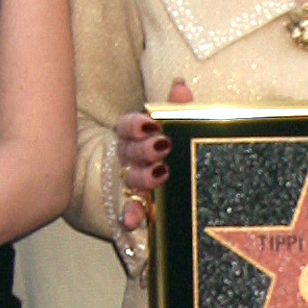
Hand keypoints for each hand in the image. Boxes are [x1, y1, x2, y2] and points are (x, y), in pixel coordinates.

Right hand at [112, 77, 191, 235]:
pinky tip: (130, 221)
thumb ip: (176, 108)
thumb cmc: (167, 146)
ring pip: (132, 177)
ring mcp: (132, 179)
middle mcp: (130, 156)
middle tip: (162, 146)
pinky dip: (131, 214)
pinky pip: (131, 208)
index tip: (149, 124)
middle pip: (131, 150)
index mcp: (135, 135)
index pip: (127, 126)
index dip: (135, 124)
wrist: (167, 177)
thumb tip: (179, 86)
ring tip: (159, 175)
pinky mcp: (138, 202)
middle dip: (145, 148)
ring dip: (144, 176)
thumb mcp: (174, 125)